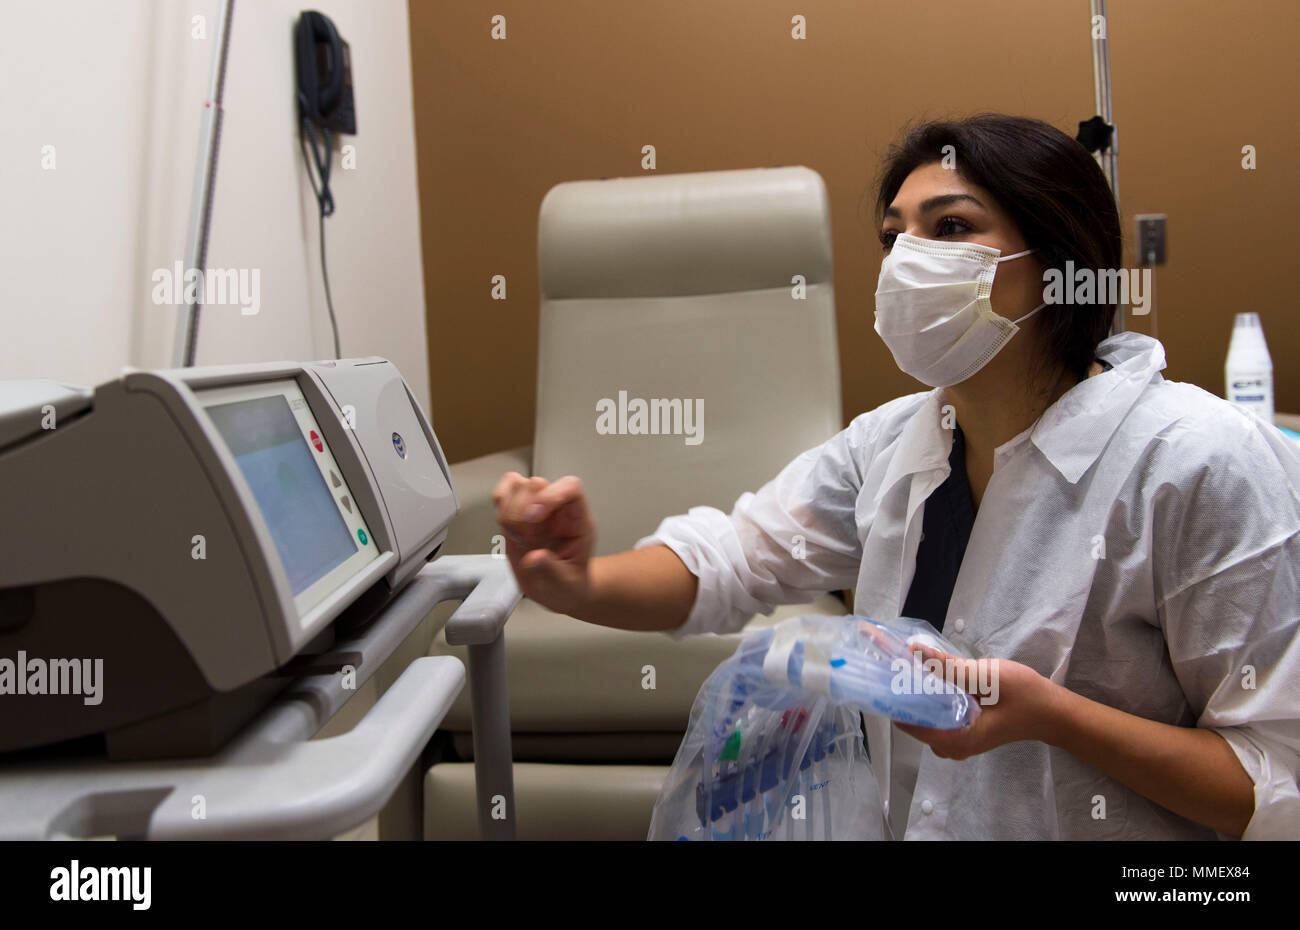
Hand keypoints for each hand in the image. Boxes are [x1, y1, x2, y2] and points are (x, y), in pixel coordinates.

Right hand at [493, 472, 595, 615]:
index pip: (570, 487)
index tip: (533, 517)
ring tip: (518, 538)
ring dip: (509, 513)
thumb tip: (534, 557)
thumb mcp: (565, 585)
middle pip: (537, 484)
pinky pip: (503, 494)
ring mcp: (535, 509)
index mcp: (577, 520)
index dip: (550, 495)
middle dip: (524, 514)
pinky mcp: (515, 514)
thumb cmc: (568, 584)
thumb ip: (551, 571)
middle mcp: (557, 509)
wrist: (558, 591)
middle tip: (527, 541)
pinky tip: (508, 530)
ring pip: (516, 485)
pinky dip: (499, 507)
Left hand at [893, 642, 1062, 760]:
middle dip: (899, 690)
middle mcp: (949, 746)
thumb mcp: (986, 677)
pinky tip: (921, 674)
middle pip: (912, 718)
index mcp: (955, 740)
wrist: (1052, 711)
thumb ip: (948, 667)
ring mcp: (954, 740)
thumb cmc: (1024, 696)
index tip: (876, 671)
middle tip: (885, 659)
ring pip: (922, 715)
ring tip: (898, 662)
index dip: (891, 695)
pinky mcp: (959, 729)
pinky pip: (934, 713)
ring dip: (912, 690)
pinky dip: (927, 694)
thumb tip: (913, 651)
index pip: (908, 721)